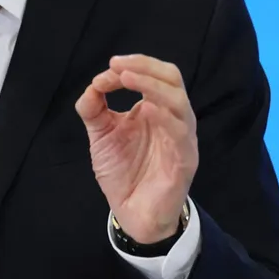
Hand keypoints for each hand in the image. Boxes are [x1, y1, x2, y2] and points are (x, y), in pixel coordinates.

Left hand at [75, 54, 197, 243]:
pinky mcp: (184, 160)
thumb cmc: (123, 172)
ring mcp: (181, 138)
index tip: (106, 71)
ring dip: (152, 86)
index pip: (154, 75)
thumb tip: (93, 84)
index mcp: (156, 108)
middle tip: (118, 65)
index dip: (132, 66)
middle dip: (145, 66)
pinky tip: (145, 109)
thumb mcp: (102, 135)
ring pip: (178, 101)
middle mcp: (172, 118)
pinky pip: (180, 133)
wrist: (132, 213)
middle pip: (172, 79)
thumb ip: (94, 109)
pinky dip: (164, 116)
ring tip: (128, 78)